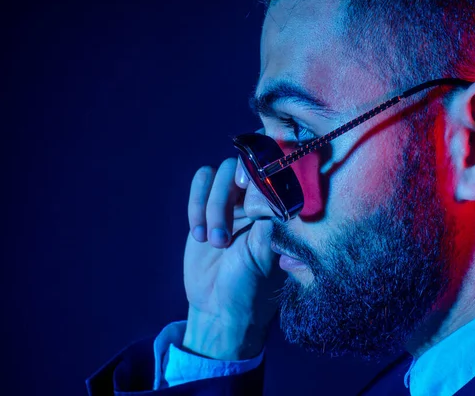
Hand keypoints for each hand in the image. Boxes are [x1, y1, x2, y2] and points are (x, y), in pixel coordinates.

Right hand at [182, 157, 285, 359]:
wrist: (219, 307)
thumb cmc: (250, 287)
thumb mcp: (262, 259)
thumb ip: (266, 227)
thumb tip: (269, 197)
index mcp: (278, 209)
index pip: (273, 170)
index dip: (258, 172)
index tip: (246, 197)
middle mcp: (257, 200)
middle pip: (240, 168)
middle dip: (225, 200)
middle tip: (223, 239)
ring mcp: (232, 201)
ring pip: (219, 174)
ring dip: (210, 205)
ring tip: (212, 241)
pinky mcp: (207, 207)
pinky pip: (201, 184)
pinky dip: (196, 204)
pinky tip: (199, 234)